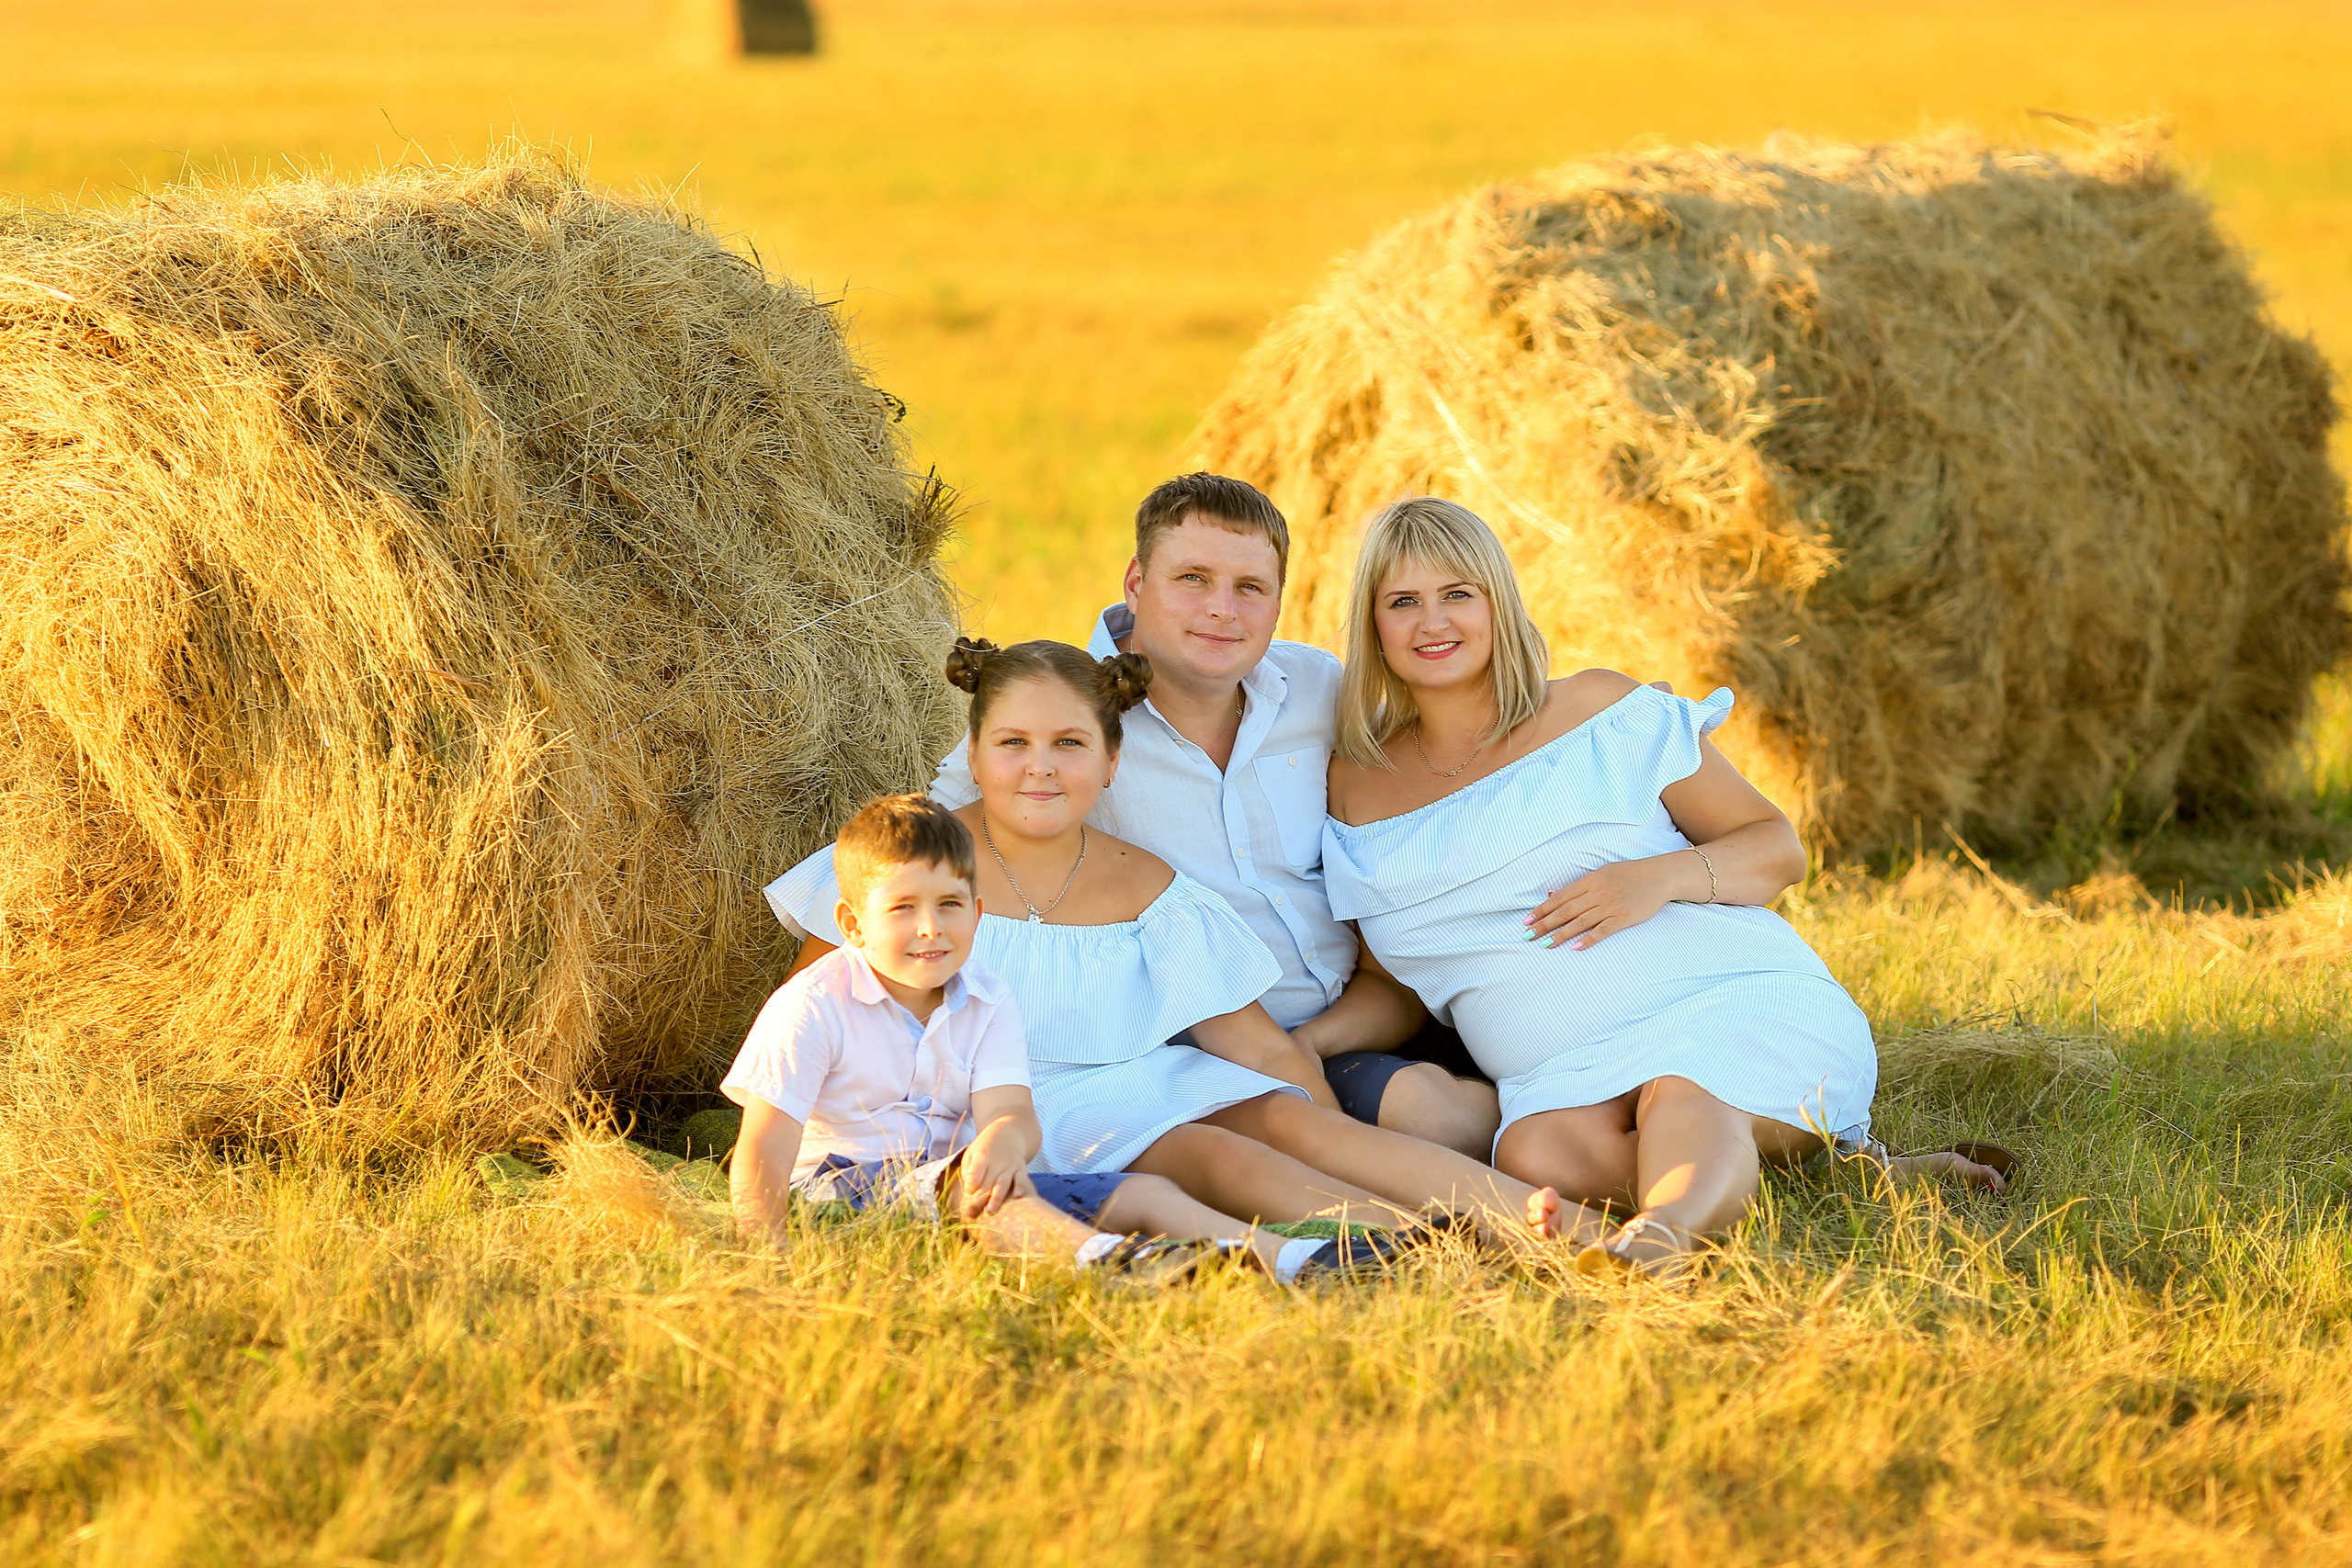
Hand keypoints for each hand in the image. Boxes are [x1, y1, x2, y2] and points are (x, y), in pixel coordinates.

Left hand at [957, 1117, 1033, 1219]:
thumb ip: (969, 1170)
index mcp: (981, 1156)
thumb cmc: (985, 1148)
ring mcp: (1010, 1166)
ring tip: (990, 1211)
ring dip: (996, 1198)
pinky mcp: (1021, 1169)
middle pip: (987, 1183)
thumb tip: (969, 1191)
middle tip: (971, 1214)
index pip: (975, 1172)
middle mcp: (996, 1161)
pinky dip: (1020, 1187)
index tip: (967, 1194)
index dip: (971, 1184)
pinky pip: (1021, 1179)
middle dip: (978, 1200)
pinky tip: (1018, 1196)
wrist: (1009, 1133)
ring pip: (1003, 1184)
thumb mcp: (972, 1153)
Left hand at [1524, 856, 1689, 949]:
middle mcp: (1596, 893)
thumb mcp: (1601, 873)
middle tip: (1528, 935)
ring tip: (1545, 944)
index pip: (1559, 898)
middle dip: (1544, 924)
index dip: (1541, 910)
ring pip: (1579, 922)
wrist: (1659, 877)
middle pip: (1565, 911)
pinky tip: (1575, 947)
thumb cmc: (1630, 874)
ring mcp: (1610, 906)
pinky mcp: (1623, 918)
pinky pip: (1602, 930)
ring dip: (1560, 934)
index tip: (1526, 921)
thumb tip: (1553, 893)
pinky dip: (1588, 939)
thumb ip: (1577, 886)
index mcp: (1589, 881)